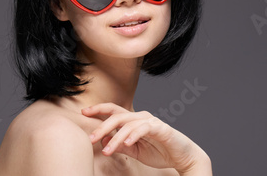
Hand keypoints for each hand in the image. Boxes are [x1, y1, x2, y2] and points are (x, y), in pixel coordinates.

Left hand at [82, 103, 211, 174]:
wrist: (183, 157)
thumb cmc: (160, 151)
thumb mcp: (135, 151)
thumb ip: (120, 145)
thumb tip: (104, 140)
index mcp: (134, 120)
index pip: (113, 110)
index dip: (98, 109)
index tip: (83, 112)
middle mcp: (141, 117)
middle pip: (117, 115)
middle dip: (101, 126)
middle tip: (90, 138)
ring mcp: (151, 121)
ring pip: (128, 123)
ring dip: (115, 137)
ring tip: (106, 150)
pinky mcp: (161, 128)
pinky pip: (144, 129)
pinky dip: (134, 135)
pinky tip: (126, 144)